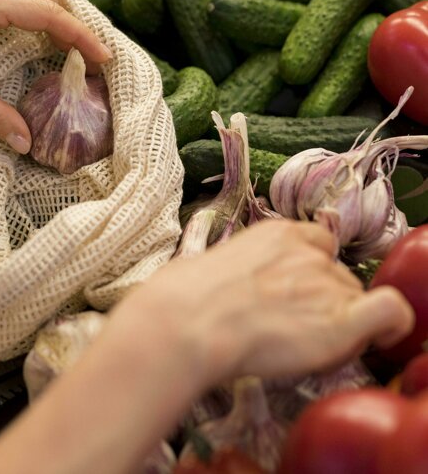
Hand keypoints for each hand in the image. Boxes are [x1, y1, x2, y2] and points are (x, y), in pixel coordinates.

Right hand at [111, 220, 413, 390]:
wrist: (187, 322)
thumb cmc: (184, 299)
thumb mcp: (214, 262)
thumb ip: (245, 265)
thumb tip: (242, 287)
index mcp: (277, 233)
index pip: (319, 244)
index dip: (313, 272)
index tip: (298, 295)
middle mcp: (308, 252)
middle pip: (340, 276)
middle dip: (325, 300)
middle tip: (292, 327)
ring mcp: (326, 283)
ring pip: (355, 299)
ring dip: (339, 319)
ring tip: (300, 342)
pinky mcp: (341, 318)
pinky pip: (391, 310)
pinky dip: (391, 322)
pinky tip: (376, 335)